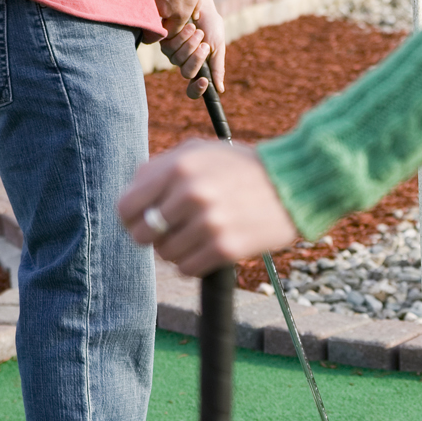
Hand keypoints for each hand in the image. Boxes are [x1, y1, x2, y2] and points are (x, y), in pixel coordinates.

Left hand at [119, 140, 298, 276]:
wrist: (295, 184)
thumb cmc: (243, 167)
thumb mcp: (200, 151)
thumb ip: (161, 167)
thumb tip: (132, 193)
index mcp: (179, 167)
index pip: (126, 206)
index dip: (129, 218)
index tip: (141, 221)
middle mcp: (191, 194)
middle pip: (142, 235)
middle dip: (153, 236)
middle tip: (171, 231)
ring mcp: (209, 223)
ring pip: (165, 254)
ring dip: (176, 250)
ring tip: (197, 236)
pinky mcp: (226, 248)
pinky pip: (187, 269)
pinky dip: (194, 263)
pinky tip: (209, 248)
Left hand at [159, 0, 225, 97]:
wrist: (201, 4)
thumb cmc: (211, 24)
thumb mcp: (217, 46)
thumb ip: (217, 67)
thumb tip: (220, 89)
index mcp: (198, 67)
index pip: (193, 89)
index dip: (197, 90)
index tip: (205, 82)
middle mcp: (184, 63)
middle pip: (187, 73)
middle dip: (197, 59)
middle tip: (205, 45)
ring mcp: (173, 53)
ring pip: (178, 60)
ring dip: (190, 45)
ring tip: (197, 31)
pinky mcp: (164, 41)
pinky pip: (170, 47)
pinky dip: (182, 37)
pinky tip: (188, 26)